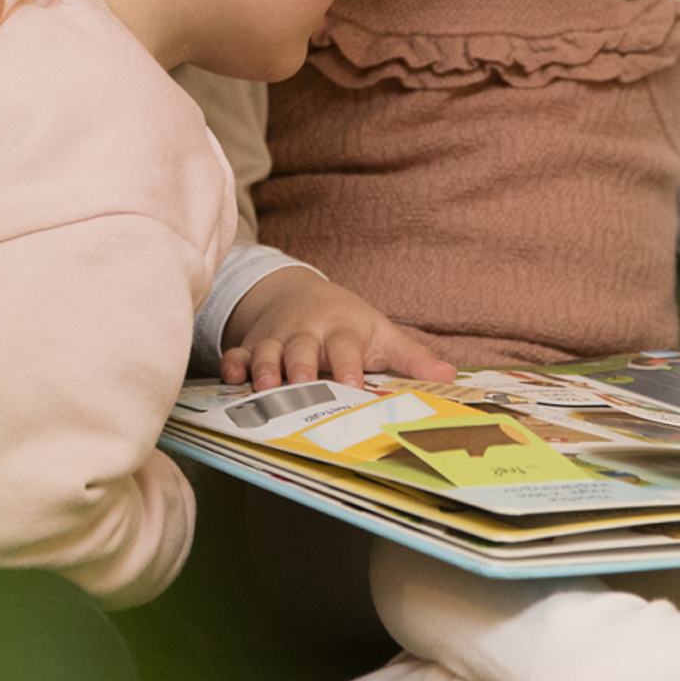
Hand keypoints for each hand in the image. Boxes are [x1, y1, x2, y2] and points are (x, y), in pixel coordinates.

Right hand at [221, 267, 453, 388]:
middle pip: (302, 349)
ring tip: (265, 387)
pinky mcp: (252, 344)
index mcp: (342, 330)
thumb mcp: (380, 333)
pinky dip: (233, 364)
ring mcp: (277, 337)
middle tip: (300, 386)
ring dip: (265, 368)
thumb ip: (411, 357)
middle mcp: (308, 332)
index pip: (346, 347)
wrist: (298, 293)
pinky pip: (237, 353)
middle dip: (300, 367)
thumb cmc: (347, 321)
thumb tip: (449, 376)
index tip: (352, 385)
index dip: (348, 365)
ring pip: (268, 351)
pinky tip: (231, 377)